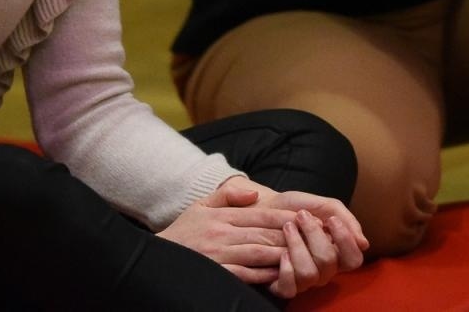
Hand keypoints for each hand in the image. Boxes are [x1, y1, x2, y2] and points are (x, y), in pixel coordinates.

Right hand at [157, 181, 297, 287]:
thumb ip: (227, 196)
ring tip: (300, 252)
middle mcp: (221, 233)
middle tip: (311, 235)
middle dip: (289, 234)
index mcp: (221, 215)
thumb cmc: (184, 231)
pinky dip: (263, 274)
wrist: (157, 257)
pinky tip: (277, 273)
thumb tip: (254, 193)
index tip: (303, 216)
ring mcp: (218, 254)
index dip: (284, 216)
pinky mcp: (216, 273)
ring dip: (280, 253)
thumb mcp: (201, 205)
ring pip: (257, 253)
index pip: (260, 214)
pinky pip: (244, 274)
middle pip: (263, 233)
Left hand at [269, 209, 350, 298]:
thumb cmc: (297, 208)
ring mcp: (304, 280)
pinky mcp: (284, 286)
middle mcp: (324, 270)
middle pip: (329, 262)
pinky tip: (282, 252)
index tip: (331, 220)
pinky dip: (286, 268)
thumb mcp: (325, 205)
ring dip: (297, 245)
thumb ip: (346, 219)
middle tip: (302, 216)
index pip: (354, 259)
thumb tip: (364, 244)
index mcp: (338, 253)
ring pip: (309, 274)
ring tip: (288, 227)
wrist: (266, 208)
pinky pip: (290, 288)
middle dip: (314, 234)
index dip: (346, 242)